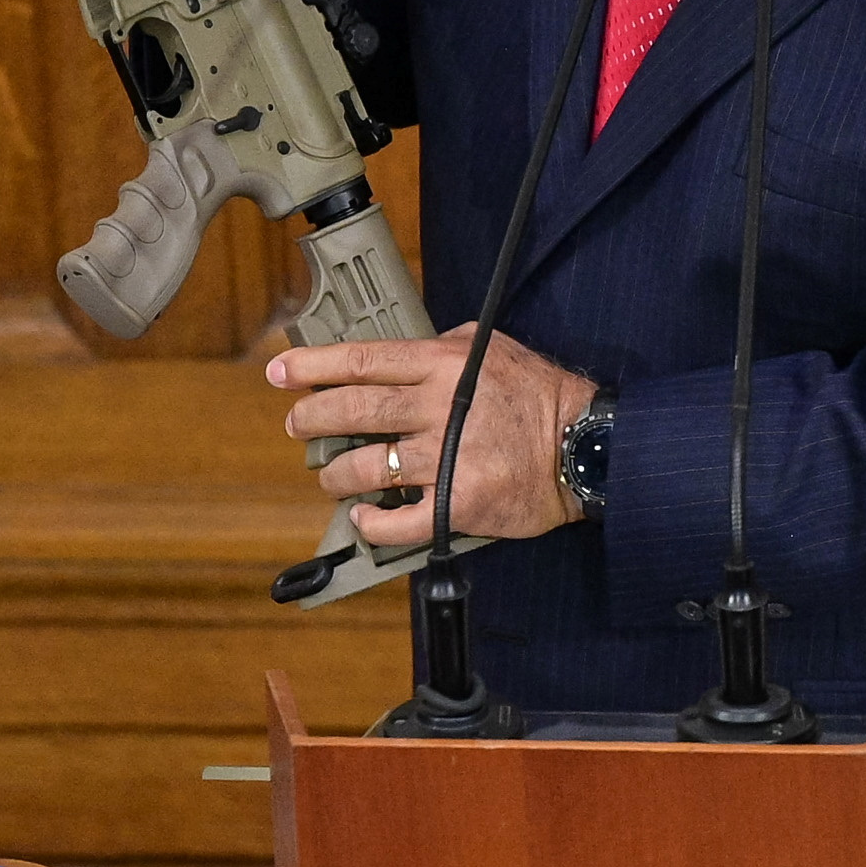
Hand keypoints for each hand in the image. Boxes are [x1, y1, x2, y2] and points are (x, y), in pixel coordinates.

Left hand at [270, 325, 595, 545]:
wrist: (586, 447)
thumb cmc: (541, 396)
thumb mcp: (494, 348)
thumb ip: (445, 345)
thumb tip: (401, 352)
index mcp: (444, 365)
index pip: (363, 360)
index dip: (313, 365)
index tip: (280, 371)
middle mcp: (438, 408)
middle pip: (351, 411)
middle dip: (311, 419)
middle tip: (297, 425)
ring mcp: (446, 460)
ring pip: (365, 468)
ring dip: (335, 475)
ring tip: (331, 475)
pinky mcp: (457, 505)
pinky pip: (396, 521)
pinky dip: (370, 521)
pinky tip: (364, 515)